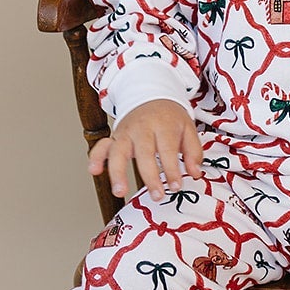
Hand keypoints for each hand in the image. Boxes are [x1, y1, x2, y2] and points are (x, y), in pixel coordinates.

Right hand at [88, 99, 203, 201]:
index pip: (167, 149)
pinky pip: (101, 146)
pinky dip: (95, 158)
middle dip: (150, 176)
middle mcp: (142, 128)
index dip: (172, 169)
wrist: (151, 94)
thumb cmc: (170, 117)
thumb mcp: (188, 128)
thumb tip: (195, 173)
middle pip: (143, 152)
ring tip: (120, 191)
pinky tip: (94, 171)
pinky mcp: (114, 137)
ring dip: (117, 172)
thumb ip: (193, 151)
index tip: (176, 186)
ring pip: (118, 151)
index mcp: (163, 125)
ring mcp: (125, 132)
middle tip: (157, 195)